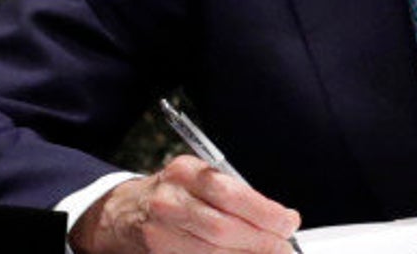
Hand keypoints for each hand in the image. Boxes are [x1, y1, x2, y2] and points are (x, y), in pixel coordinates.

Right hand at [69, 155, 300, 253]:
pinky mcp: (159, 252)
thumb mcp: (205, 180)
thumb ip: (240, 197)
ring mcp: (160, 231)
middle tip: (285, 247)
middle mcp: (169, 200)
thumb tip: (283, 219)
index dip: (264, 212)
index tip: (288, 222)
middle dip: (261, 241)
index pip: (230, 194)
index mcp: (187, 172)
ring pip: (212, 251)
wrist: (128, 210)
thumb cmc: (179, 193)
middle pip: (222, 227)